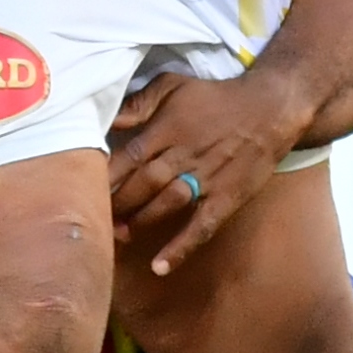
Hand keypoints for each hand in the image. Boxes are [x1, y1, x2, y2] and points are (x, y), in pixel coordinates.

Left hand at [107, 67, 314, 277]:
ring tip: (119, 234)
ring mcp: (207, 178)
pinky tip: (160, 267)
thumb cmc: (215, 97)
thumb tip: (107, 119)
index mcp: (167, 128)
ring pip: (166, 204)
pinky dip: (181, 247)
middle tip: (93, 217)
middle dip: (117, 202)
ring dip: (140, 221)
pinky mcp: (226, 197)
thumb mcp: (173, 86)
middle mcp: (184, 154)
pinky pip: (201, 226)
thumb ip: (138, 103)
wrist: (269, 109)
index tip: (83, 187)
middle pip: (143, 183)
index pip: (128, 156)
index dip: (105, 176)